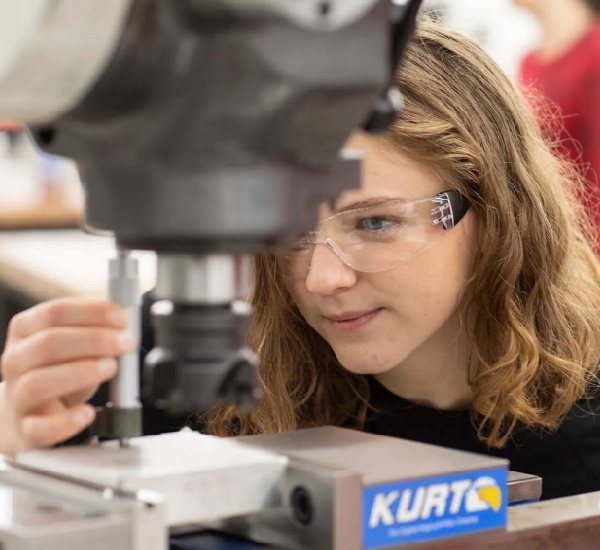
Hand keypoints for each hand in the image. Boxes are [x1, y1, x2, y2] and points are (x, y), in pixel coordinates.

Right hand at [0, 298, 134, 455]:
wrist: (35, 413)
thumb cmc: (60, 370)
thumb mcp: (75, 344)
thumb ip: (95, 331)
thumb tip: (123, 325)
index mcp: (26, 330)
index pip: (54, 313)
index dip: (92, 312)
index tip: (122, 317)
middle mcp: (16, 360)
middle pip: (48, 343)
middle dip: (94, 340)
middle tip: (125, 342)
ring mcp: (18, 396)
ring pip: (38, 383)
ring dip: (81, 373)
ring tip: (110, 368)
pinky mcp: (27, 428)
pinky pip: (41, 428)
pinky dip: (66, 422)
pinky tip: (88, 413)